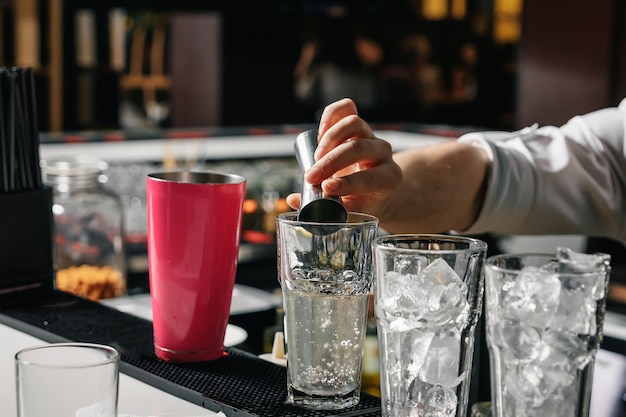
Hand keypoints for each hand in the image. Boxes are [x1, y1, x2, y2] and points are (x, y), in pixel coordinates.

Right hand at [287, 98, 401, 222]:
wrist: (373, 187)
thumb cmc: (362, 201)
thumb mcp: (351, 212)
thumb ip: (326, 209)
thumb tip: (294, 199)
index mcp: (389, 178)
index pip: (371, 178)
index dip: (347, 183)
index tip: (326, 188)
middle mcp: (384, 153)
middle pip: (358, 148)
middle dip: (331, 162)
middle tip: (311, 176)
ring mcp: (371, 135)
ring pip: (354, 124)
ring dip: (330, 139)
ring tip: (315, 157)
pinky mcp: (358, 124)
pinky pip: (347, 109)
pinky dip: (331, 115)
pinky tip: (319, 130)